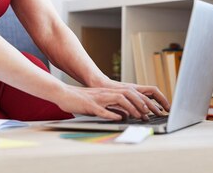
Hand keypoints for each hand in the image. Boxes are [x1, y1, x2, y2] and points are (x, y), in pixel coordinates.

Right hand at [54, 82, 168, 120]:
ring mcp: (98, 99)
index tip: (149, 109)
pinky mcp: (90, 105)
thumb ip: (111, 107)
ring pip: (118, 99)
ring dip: (130, 107)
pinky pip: (102, 110)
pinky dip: (112, 114)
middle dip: (139, 103)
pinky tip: (119, 118)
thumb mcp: (99, 103)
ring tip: (137, 115)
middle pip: (127, 94)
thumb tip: (123, 115)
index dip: (140, 100)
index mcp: (108, 93)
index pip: (128, 93)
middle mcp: (105, 94)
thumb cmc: (81, 100)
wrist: (64, 94)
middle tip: (147, 112)